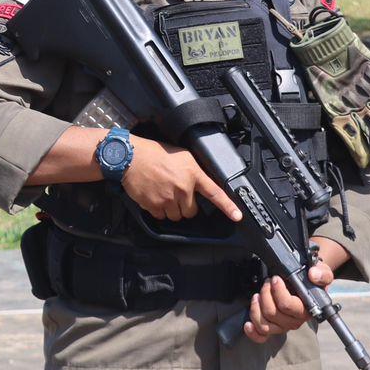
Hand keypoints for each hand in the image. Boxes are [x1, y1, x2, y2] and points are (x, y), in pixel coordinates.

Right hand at [121, 137, 241, 222]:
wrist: (131, 157)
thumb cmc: (155, 153)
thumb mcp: (182, 156)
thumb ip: (194, 171)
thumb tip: (201, 183)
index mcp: (192, 174)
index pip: (214, 193)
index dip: (228, 206)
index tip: (237, 216)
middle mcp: (182, 188)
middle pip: (191, 212)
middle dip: (184, 206)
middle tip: (175, 193)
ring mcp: (168, 198)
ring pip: (176, 216)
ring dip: (171, 209)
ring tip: (163, 193)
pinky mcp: (154, 205)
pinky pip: (161, 216)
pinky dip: (158, 210)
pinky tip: (154, 196)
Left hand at [244, 237, 346, 342]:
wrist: (306, 282)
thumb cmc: (311, 279)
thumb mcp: (322, 272)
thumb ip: (323, 274)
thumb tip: (313, 275)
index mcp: (307, 309)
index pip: (287, 305)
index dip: (277, 291)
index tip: (275, 279)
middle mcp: (295, 321)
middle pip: (272, 313)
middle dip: (265, 294)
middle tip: (267, 282)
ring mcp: (283, 326)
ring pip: (264, 324)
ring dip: (256, 307)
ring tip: (258, 294)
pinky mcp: (274, 328)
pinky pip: (262, 336)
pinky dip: (253, 332)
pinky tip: (248, 324)